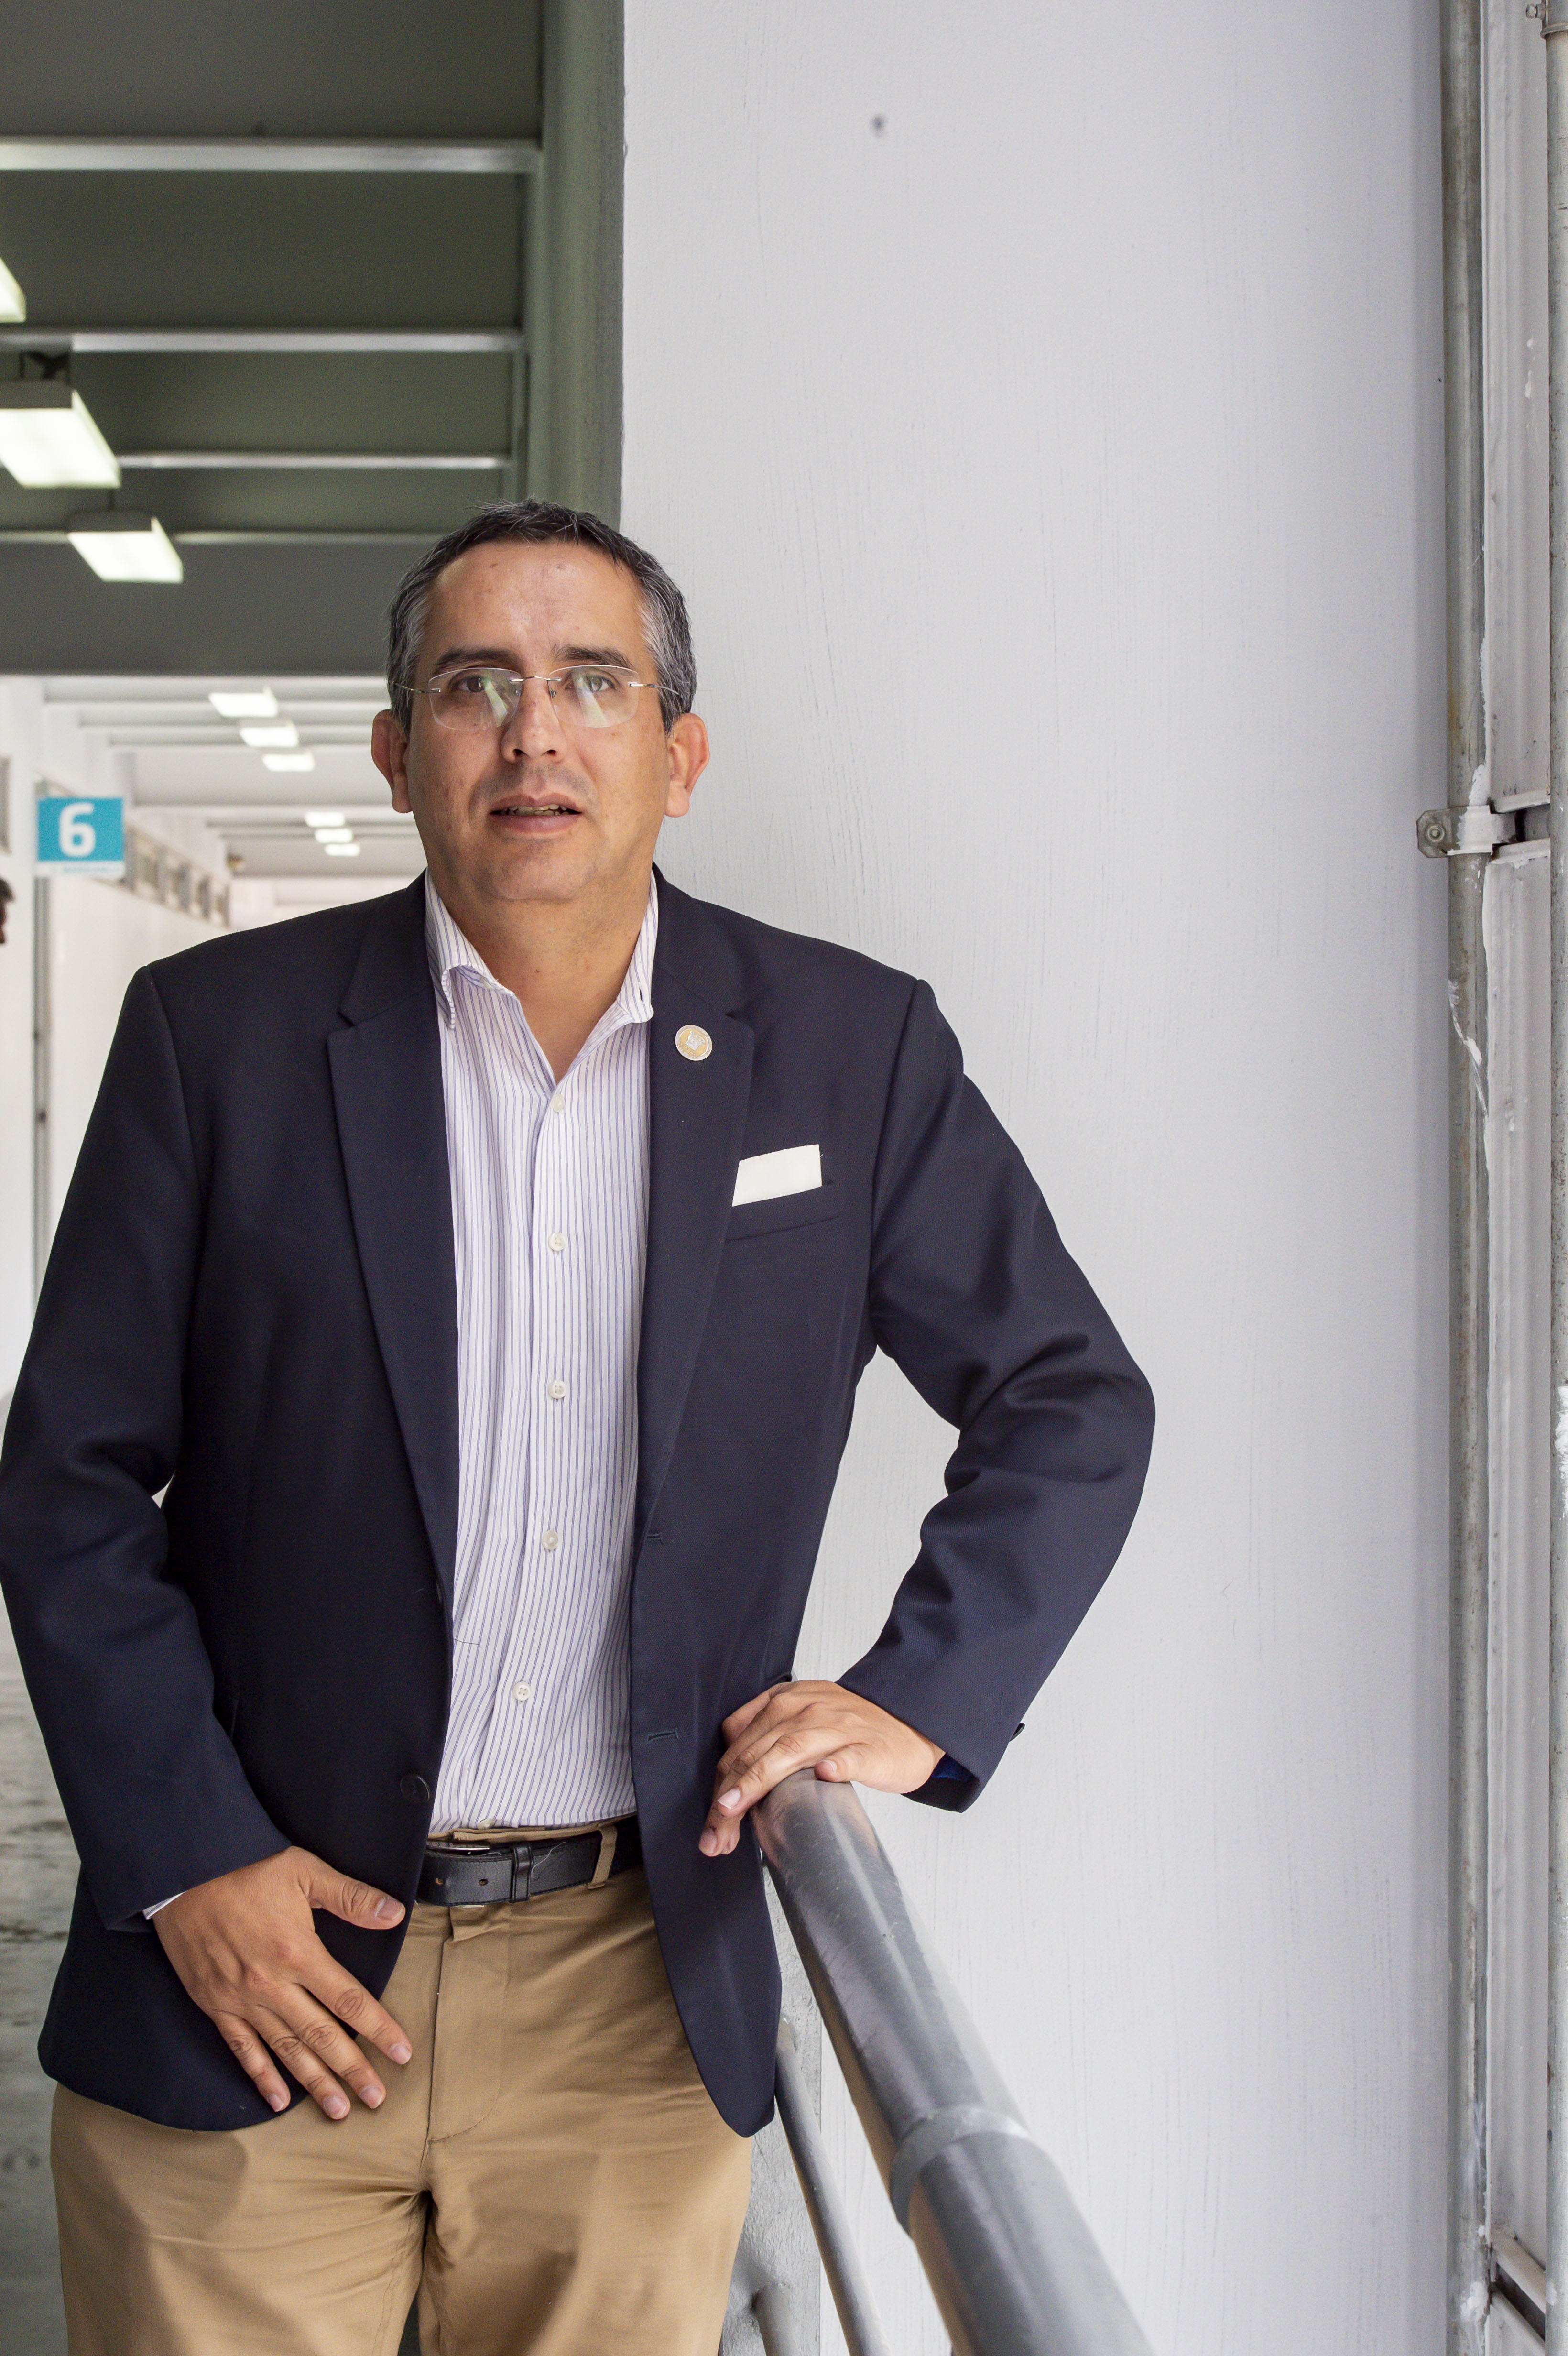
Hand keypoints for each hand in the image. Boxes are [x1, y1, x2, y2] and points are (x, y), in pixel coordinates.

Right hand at [152, 1847, 410, 2119]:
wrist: (183, 1874)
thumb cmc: (247, 1868)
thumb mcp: (304, 1870)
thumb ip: (351, 1897)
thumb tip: (395, 1912)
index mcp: (299, 1952)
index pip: (348, 2000)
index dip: (378, 2028)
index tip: (402, 2054)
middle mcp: (271, 1984)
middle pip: (320, 2035)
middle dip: (352, 2069)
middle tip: (377, 2098)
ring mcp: (240, 1999)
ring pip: (285, 2050)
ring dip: (314, 2082)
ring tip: (339, 2109)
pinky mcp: (215, 2004)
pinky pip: (241, 2048)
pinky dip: (260, 2076)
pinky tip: (278, 2100)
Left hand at [699, 1681, 942, 1856]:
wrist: (908, 1722)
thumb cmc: (852, 1726)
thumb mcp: (801, 1713)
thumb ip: (765, 1734)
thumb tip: (727, 1772)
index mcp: (786, 1702)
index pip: (739, 1744)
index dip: (720, 1784)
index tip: (713, 1820)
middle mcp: (807, 1710)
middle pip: (756, 1753)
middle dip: (728, 1797)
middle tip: (714, 1834)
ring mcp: (840, 1728)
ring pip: (790, 1751)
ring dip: (757, 1781)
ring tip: (735, 1808)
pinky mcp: (870, 1748)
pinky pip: (851, 1756)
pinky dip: (837, 1764)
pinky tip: (825, 1775)